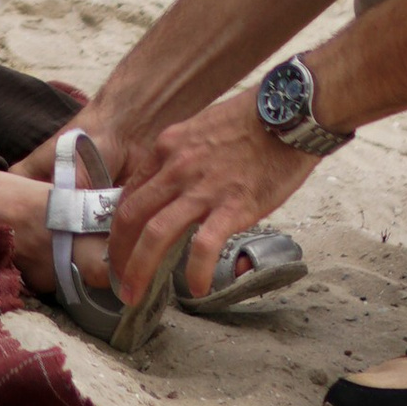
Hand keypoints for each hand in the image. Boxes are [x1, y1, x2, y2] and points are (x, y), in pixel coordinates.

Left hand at [106, 88, 317, 308]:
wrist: (289, 111)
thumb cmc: (252, 120)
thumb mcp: (202, 129)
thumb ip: (184, 157)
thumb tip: (176, 187)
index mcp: (167, 148)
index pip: (129, 194)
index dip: (117, 227)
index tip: (118, 249)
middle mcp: (176, 167)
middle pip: (130, 217)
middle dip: (118, 254)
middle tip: (118, 280)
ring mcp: (202, 188)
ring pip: (154, 234)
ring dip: (139, 269)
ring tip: (135, 294)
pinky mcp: (233, 206)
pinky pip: (203, 246)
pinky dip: (194, 271)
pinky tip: (196, 288)